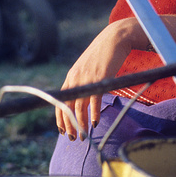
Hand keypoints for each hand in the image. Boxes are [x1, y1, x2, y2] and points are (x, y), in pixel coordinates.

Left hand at [54, 20, 136, 137]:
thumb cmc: (103, 55)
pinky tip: (95, 122)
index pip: (60, 101)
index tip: (63, 130)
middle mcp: (76, 79)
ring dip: (80, 123)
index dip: (60, 118)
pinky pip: (94, 100)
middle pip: (67, 107)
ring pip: (79, 106)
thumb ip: (82, 81)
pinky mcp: (100, 78)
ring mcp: (87, 79)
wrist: (115, 39)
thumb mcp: (87, 68)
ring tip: (83, 135)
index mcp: (71, 77)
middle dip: (69, 125)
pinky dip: (93, 113)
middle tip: (73, 138)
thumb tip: (82, 98)